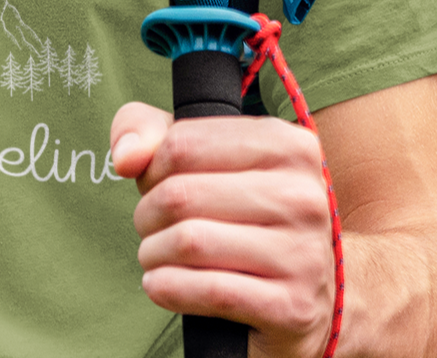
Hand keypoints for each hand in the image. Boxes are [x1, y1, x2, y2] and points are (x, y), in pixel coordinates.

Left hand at [110, 103, 334, 357]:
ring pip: (191, 242)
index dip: (150, 168)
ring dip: (153, 253)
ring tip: (154, 255)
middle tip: (150, 227)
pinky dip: (169, 287)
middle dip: (148, 214)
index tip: (153, 185)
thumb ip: (147, 129)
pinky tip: (159, 284)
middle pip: (182, 194)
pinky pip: (211, 291)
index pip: (182, 144)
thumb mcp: (201, 154)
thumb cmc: (243, 212)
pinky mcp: (294, 307)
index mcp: (288, 144)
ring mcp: (305, 253)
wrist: (311, 294)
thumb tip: (126, 157)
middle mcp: (304, 195)